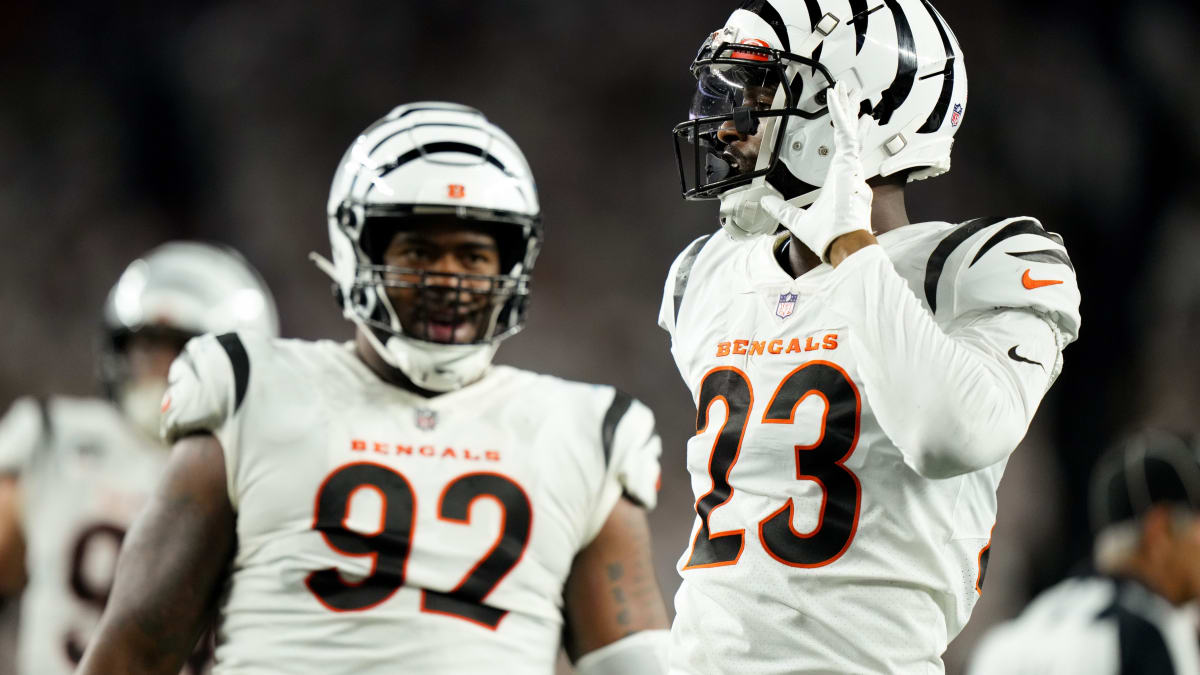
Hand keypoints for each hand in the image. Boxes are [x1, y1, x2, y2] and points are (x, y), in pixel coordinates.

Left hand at [761, 81, 873, 261]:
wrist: (840, 242)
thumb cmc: (827, 235)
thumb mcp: (795, 218)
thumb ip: (781, 210)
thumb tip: (765, 202)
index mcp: (839, 178)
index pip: (845, 147)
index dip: (848, 130)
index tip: (853, 119)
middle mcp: (848, 169)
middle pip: (851, 133)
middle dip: (850, 112)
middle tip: (850, 93)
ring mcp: (851, 165)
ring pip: (849, 128)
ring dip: (845, 107)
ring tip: (845, 88)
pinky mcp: (849, 163)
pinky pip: (845, 133)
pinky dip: (840, 114)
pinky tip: (835, 99)